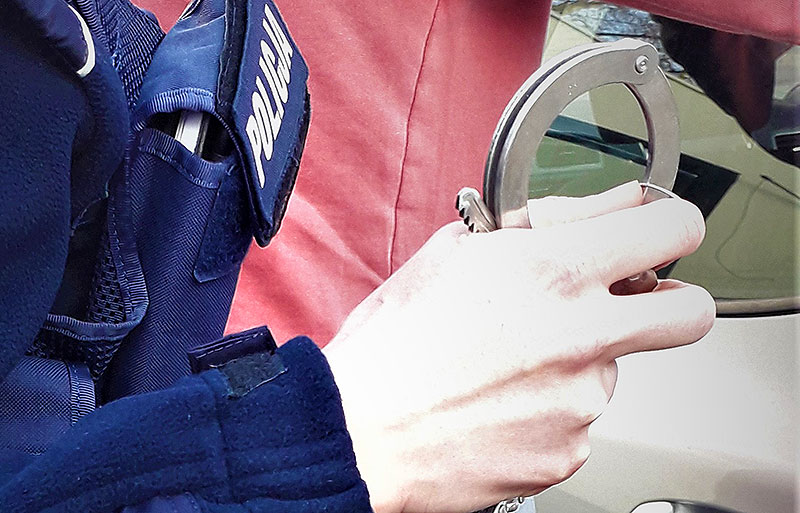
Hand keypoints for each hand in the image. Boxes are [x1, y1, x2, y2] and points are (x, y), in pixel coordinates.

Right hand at [323, 183, 714, 512]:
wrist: (360, 430)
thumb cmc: (394, 342)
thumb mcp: (456, 252)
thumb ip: (549, 219)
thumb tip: (611, 205)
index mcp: (554, 269)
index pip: (672, 228)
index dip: (670, 225)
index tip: (657, 234)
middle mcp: (583, 333)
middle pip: (689, 312)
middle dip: (670, 301)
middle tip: (627, 304)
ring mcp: (582, 399)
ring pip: (613, 370)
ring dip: (575, 362)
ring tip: (504, 366)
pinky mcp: (569, 450)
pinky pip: (579, 421)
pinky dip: (548, 411)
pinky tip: (499, 403)